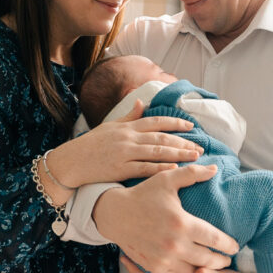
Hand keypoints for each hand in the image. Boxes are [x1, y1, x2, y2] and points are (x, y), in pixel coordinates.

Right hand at [48, 99, 202, 186]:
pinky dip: (160, 168)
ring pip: (156, 152)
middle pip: (161, 138)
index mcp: (126, 126)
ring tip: (194, 157)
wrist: (71, 162)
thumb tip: (143, 102)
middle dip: (182, 142)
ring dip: (178, 154)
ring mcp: (124, 153)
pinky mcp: (120, 169)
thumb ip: (129, 116)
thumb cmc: (91, 145)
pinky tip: (174, 169)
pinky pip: (144, 168)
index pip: (156, 121)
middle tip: (200, 147)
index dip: (175, 122)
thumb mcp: (109, 126)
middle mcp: (127, 137)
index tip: (191, 126)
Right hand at [92, 165, 237, 272]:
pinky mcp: (154, 267)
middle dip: (221, 260)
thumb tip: (215, 169)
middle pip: (208, 259)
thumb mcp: (167, 179)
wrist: (115, 214)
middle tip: (227, 259)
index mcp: (181, 223)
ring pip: (194, 272)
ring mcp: (164, 258)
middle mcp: (174, 244)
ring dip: (208, 271)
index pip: (214, 239)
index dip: (228, 244)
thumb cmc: (143, 194)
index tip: (235, 246)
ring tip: (214, 267)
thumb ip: (192, 173)